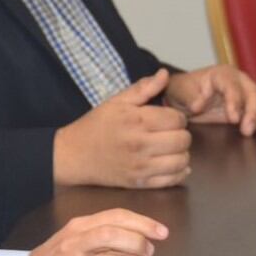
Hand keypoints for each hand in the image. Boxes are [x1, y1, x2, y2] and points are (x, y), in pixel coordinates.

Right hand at [25, 209, 166, 255]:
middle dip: (138, 244)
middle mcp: (75, 240)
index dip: (143, 223)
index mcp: (80, 225)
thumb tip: (145, 240)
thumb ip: (105, 234)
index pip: (115, 216)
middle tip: (150, 253)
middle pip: (113, 235)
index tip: (162, 233)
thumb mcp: (79, 237)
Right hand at [53, 69, 191, 188]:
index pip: (177, 119)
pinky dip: (178, 172)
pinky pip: (172, 179)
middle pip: (183, 140)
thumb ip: (142, 88)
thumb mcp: (115, 102)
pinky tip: (169, 163)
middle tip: (167, 134)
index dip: (175, 117)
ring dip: (180, 153)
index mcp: (136, 121)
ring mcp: (140, 166)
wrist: (72, 155)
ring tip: (168, 149)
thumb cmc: (95, 126)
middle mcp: (141, 144)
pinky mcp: (139, 182)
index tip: (165, 119)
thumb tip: (164, 73)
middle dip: (180, 134)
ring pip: (182, 161)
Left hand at [164, 64, 255, 135]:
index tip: (233, 118)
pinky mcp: (252, 105)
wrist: (185, 97)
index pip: (232, 86)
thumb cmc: (183, 90)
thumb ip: (189, 97)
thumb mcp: (180, 92)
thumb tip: (199, 105)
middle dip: (253, 112)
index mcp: (221, 74)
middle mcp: (239, 80)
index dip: (235, 101)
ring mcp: (248, 92)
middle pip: (254, 92)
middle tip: (247, 130)